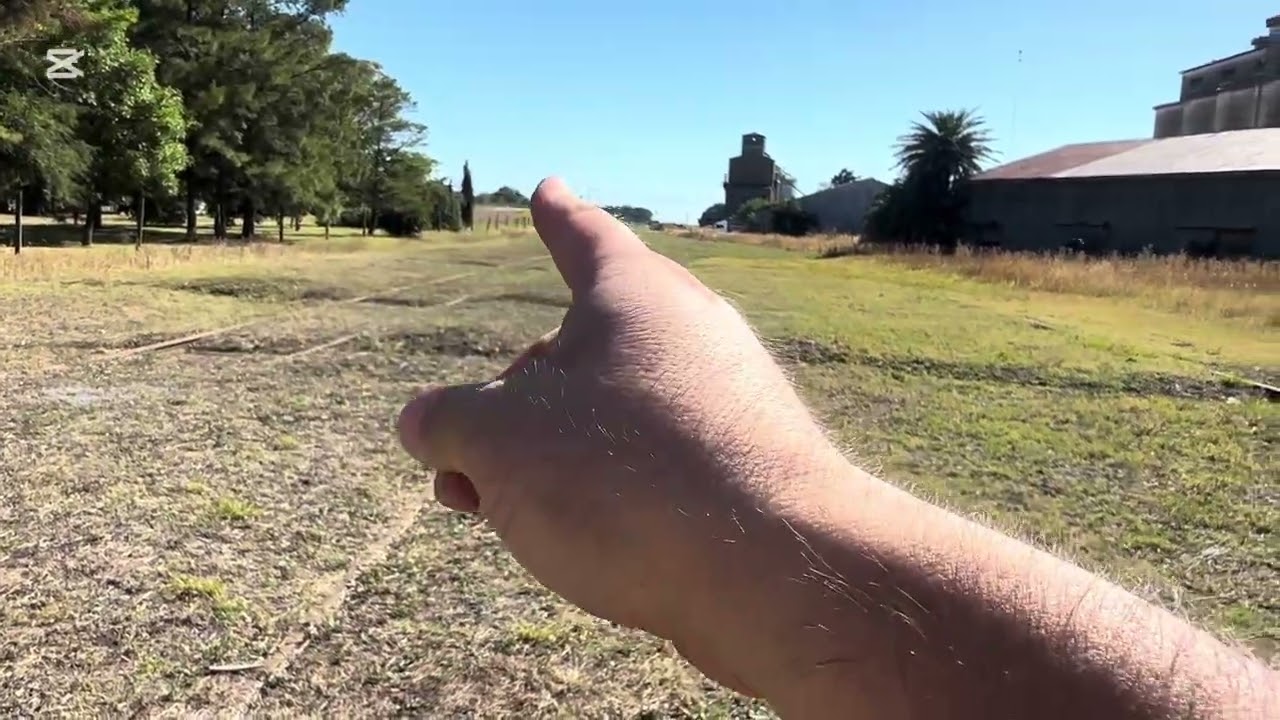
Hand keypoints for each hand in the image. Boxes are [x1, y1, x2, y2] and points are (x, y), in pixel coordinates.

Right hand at [397, 178, 846, 695]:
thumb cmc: (624, 478)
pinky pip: (657, 458)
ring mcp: (726, 400)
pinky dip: (607, 486)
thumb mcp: (498, 443)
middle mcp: (688, 332)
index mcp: (631, 295)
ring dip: (547, 456)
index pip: (582, 237)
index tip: (549, 189)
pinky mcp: (748, 466)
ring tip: (495, 510)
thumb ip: (447, 421)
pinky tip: (578, 539)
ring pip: (614, 413)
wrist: (772, 570)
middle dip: (514, 404)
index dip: (556, 218)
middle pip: (582, 350)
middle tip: (459, 469)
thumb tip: (422, 423)